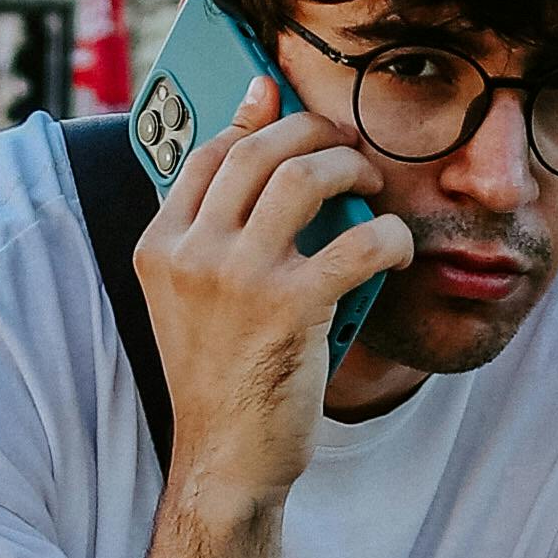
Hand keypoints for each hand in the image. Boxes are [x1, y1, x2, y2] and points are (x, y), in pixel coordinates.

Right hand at [134, 76, 408, 497]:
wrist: (224, 458)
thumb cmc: (219, 375)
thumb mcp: (189, 297)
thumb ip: (213, 230)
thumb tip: (252, 150)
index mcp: (159, 246)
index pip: (208, 152)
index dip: (253, 118)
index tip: (281, 99)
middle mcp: (191, 253)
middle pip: (258, 149)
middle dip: (314, 131)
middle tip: (347, 147)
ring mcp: (237, 279)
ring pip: (305, 176)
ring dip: (352, 168)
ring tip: (372, 185)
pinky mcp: (291, 308)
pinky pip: (358, 242)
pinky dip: (391, 236)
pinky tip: (397, 250)